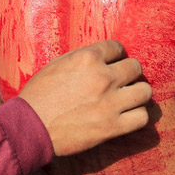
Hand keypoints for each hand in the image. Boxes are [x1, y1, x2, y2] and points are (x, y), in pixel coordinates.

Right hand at [18, 40, 151, 155]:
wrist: (29, 126)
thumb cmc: (38, 94)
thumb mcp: (57, 64)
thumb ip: (81, 58)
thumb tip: (100, 57)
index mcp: (87, 58)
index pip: (117, 47)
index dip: (116, 55)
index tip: (113, 63)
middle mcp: (103, 77)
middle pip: (135, 67)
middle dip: (128, 73)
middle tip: (122, 81)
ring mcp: (110, 103)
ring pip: (145, 91)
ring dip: (138, 93)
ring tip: (130, 98)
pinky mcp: (112, 127)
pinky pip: (142, 117)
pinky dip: (138, 116)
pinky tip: (129, 116)